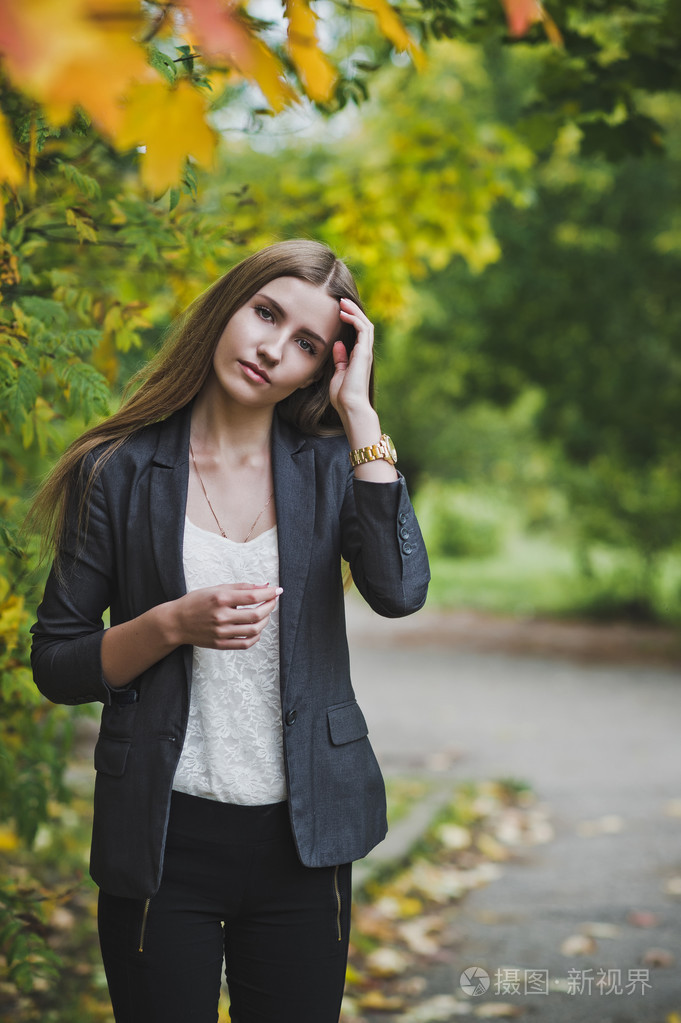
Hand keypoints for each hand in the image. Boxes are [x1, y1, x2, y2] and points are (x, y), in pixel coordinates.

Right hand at [166, 583, 281, 649]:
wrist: (176, 622)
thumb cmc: (196, 602)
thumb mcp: (217, 588)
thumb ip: (241, 588)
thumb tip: (264, 586)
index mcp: (220, 599)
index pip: (252, 597)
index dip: (269, 593)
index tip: (278, 590)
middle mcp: (221, 616)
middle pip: (256, 615)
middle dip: (270, 606)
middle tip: (272, 601)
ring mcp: (221, 632)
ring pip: (254, 630)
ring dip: (265, 621)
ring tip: (265, 614)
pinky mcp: (220, 644)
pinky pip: (245, 644)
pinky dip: (256, 636)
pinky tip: (256, 629)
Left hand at [329, 297, 374, 419]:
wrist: (351, 407)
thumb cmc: (343, 396)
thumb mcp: (338, 374)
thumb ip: (340, 359)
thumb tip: (338, 344)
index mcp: (358, 357)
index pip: (358, 333)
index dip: (350, 320)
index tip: (339, 311)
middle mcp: (364, 353)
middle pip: (363, 325)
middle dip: (353, 311)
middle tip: (341, 300)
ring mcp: (365, 352)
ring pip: (365, 324)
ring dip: (354, 311)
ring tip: (343, 302)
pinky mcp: (364, 353)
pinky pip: (362, 330)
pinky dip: (354, 319)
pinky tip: (343, 314)